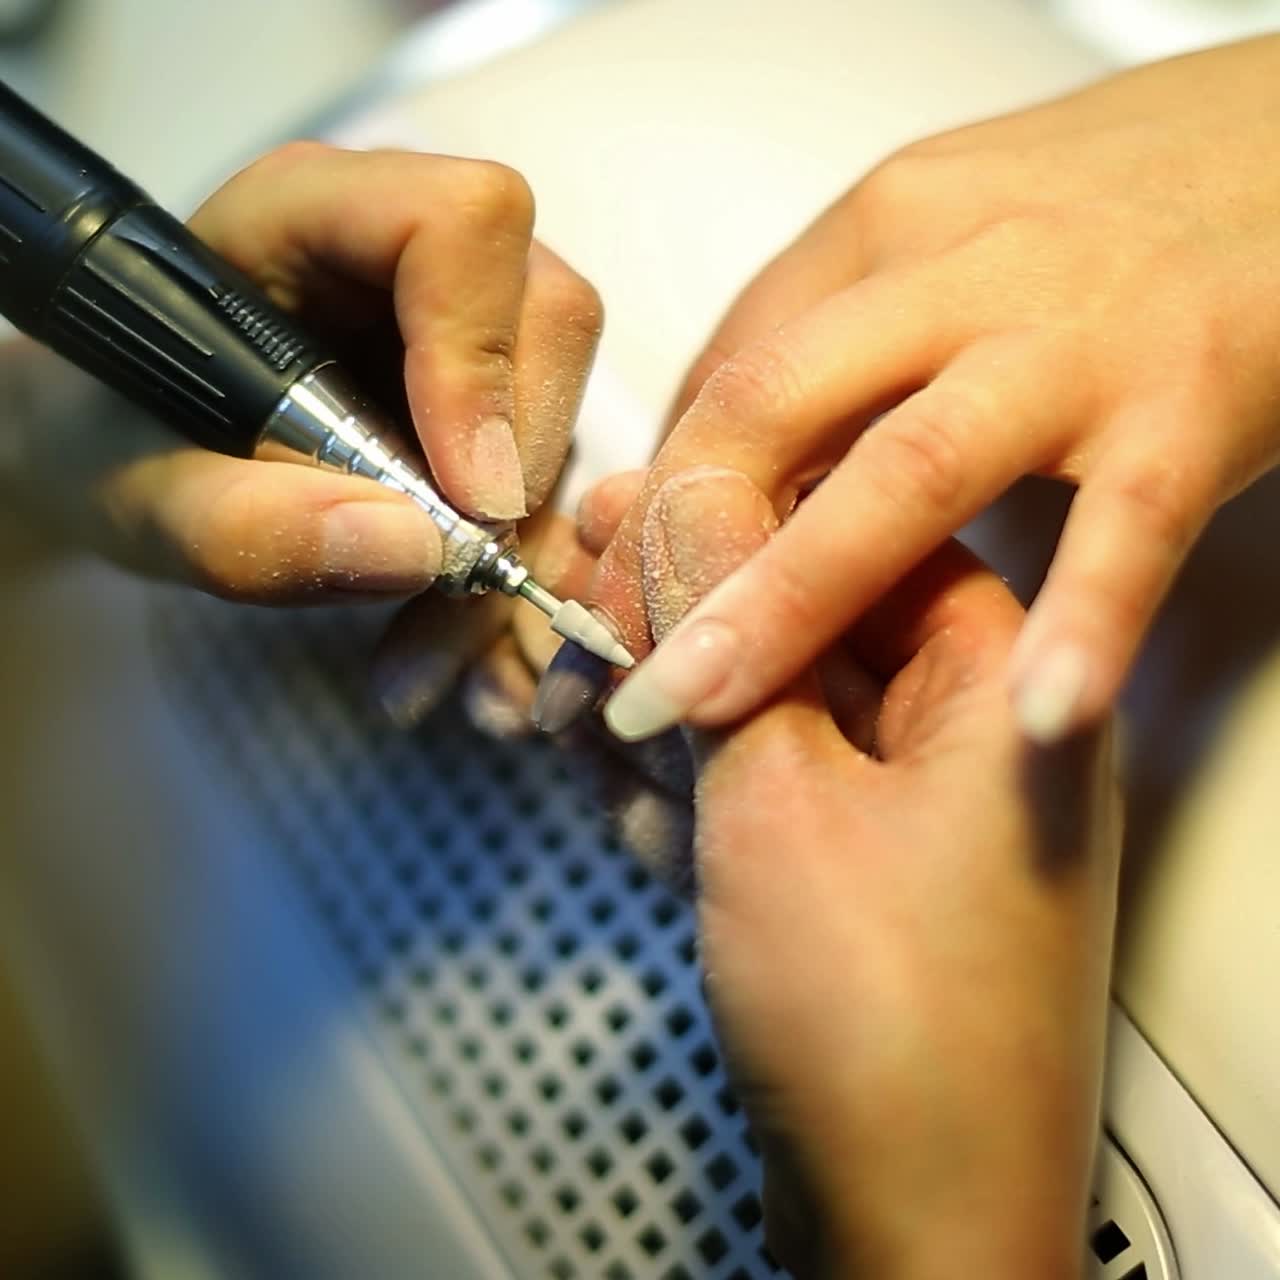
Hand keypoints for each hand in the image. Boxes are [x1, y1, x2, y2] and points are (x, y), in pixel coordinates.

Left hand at [0, 143, 601, 722]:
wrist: (126, 466)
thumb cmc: (112, 444)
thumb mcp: (140, 497)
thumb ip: (244, 525)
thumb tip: (415, 550)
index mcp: (308, 214)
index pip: (457, 226)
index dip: (481, 355)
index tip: (469, 497)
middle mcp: (408, 256)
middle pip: (551, 319)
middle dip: (519, 471)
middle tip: (453, 580)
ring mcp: (463, 327)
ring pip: (563, 412)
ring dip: (518, 548)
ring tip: (421, 651)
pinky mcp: (486, 402)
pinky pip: (550, 477)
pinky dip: (514, 572)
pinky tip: (445, 641)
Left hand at [588, 35, 1279, 746]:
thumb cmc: (1118, 206)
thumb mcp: (952, 236)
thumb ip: (837, 337)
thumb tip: (719, 452)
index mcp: (885, 230)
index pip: (729, 371)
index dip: (655, 493)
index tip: (612, 586)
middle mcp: (958, 271)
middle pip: (771, 413)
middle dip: (671, 549)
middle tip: (611, 666)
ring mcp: (1074, 338)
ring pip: (907, 473)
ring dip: (792, 598)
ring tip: (709, 704)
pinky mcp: (1194, 400)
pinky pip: (1126, 526)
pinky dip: (1082, 624)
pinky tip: (1035, 717)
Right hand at [633, 467, 1119, 1276]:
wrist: (913, 1225)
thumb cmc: (884, 1027)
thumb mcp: (775, 797)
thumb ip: (724, 633)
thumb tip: (679, 497)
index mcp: (1002, 679)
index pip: (863, 526)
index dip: (731, 515)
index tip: (624, 519)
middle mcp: (979, 724)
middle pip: (809, 612)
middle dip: (681, 628)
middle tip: (578, 622)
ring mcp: (928, 796)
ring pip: (778, 699)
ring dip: (675, 715)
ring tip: (582, 733)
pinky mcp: (878, 855)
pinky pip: (781, 774)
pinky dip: (704, 784)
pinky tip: (639, 819)